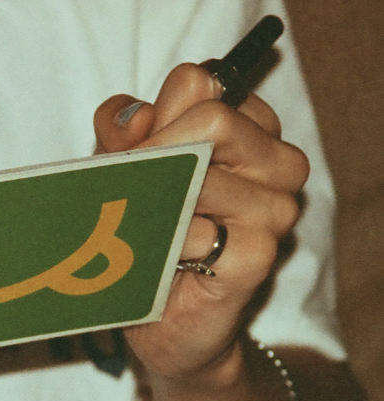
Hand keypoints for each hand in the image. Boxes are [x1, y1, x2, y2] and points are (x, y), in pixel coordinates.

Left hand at [93, 63, 309, 385]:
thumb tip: (135, 118)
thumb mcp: (125, 169)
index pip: (200, 82)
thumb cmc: (148, 234)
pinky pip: (198, 231)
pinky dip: (165, 243)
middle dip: (155, 152)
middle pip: (212, 119)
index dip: (154, 114)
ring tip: (148, 229)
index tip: (135, 149)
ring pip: (203, 175)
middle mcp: (277, 162)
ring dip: (156, 204)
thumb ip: (123, 132)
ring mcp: (275, 209)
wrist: (163, 318)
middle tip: (133, 188)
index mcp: (250, 128)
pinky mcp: (259, 255)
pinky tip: (163, 257)